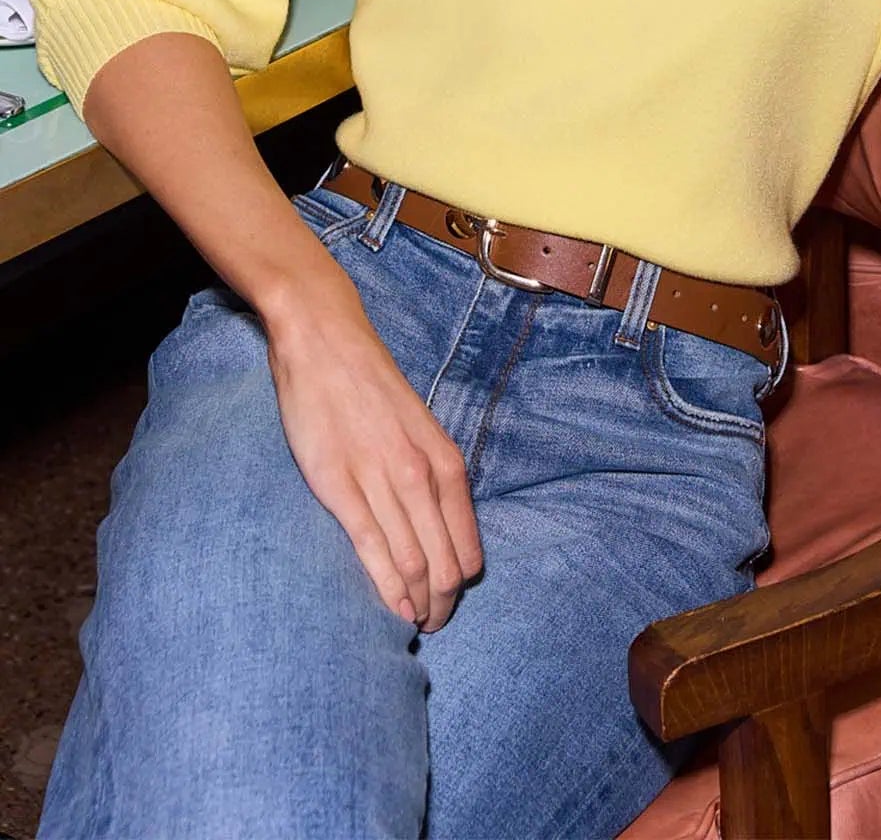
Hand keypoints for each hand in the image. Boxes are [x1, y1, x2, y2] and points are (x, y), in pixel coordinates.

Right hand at [267, 289, 482, 633]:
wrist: (325, 342)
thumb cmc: (372, 386)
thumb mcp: (421, 429)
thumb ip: (431, 475)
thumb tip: (440, 529)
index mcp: (445, 460)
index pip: (467, 545)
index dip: (459, 585)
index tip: (448, 601)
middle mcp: (419, 474)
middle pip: (442, 564)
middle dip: (441, 604)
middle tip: (433, 625)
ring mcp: (379, 480)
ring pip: (412, 563)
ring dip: (417, 605)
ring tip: (414, 625)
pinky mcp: (338, 486)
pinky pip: (370, 549)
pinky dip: (386, 588)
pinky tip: (392, 611)